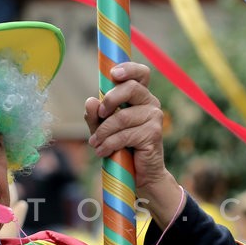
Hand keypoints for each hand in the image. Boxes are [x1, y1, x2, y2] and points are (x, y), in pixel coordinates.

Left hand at [84, 62, 181, 226]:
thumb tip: (90, 101)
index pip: (141, 73)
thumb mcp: (103, 129)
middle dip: (110, 100)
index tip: (113, 74)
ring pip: (122, 117)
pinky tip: (103, 152)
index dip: (129, 68)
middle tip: (99, 114)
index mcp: (140, 96)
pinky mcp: (153, 134)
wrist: (140, 175)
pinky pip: (125, 135)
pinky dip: (109, 144)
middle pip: (131, 88)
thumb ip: (96, 116)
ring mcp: (155, 118)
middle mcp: (151, 103)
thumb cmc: (121, 148)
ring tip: (96, 144)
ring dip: (104, 132)